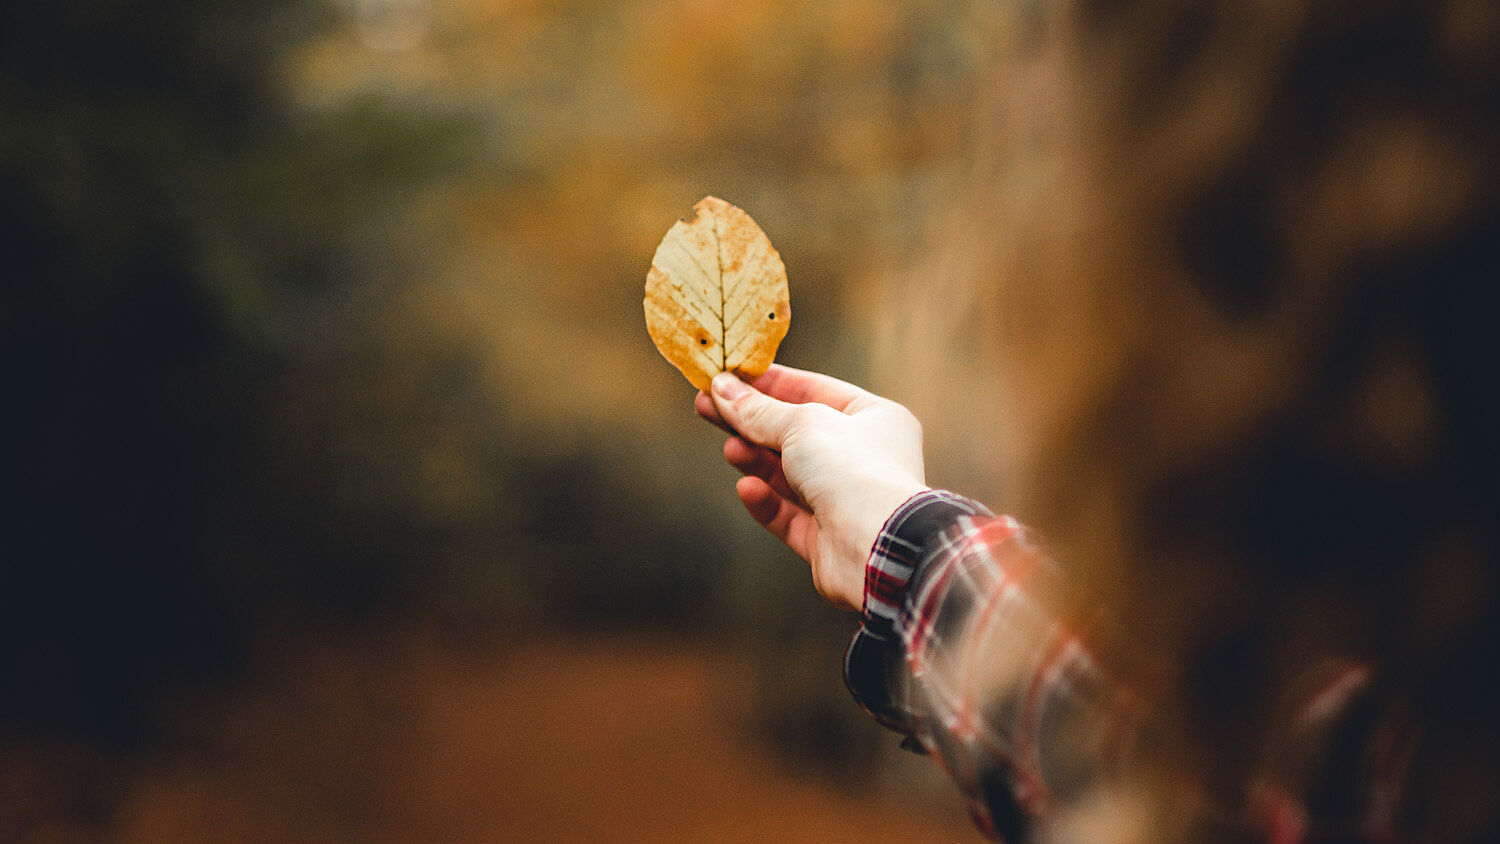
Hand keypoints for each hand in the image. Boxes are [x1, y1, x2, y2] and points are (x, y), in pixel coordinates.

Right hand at [695, 365, 928, 610]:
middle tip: (707, 406)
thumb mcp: (801, 424)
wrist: (876, 547)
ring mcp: (846, 500)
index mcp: (876, 419)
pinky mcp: (828, 539)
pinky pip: (790, 515)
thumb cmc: (855, 472)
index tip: (729, 376)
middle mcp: (865, 458)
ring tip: (730, 449)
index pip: (815, 389)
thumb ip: (758, 410)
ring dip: (757, 461)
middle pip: (796, 433)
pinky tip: (747, 489)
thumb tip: (721, 388)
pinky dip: (767, 502)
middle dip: (751, 422)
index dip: (770, 382)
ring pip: (790, 476)